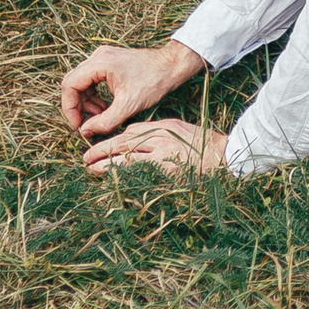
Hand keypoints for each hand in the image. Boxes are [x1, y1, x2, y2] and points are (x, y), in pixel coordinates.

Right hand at [59, 41, 205, 142]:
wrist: (171, 66)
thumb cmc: (153, 82)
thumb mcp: (128, 106)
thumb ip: (105, 122)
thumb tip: (85, 132)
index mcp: (99, 63)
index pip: (70, 85)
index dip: (69, 108)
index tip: (76, 125)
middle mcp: (97, 57)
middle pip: (73, 83)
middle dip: (77, 106)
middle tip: (87, 123)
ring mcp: (102, 58)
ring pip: (81, 83)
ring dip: (87, 102)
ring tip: (101, 116)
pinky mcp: (108, 62)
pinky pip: (91, 80)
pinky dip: (94, 96)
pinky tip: (105, 107)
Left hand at [82, 118, 227, 174]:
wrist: (224, 158)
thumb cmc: (202, 143)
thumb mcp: (177, 127)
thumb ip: (154, 130)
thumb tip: (132, 134)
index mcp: (161, 128)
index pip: (129, 133)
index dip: (110, 141)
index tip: (98, 147)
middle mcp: (159, 141)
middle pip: (122, 145)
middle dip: (101, 151)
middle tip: (85, 158)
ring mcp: (162, 158)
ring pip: (126, 161)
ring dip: (106, 166)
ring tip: (91, 169)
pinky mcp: (166, 174)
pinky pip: (139, 176)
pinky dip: (123, 178)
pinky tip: (112, 180)